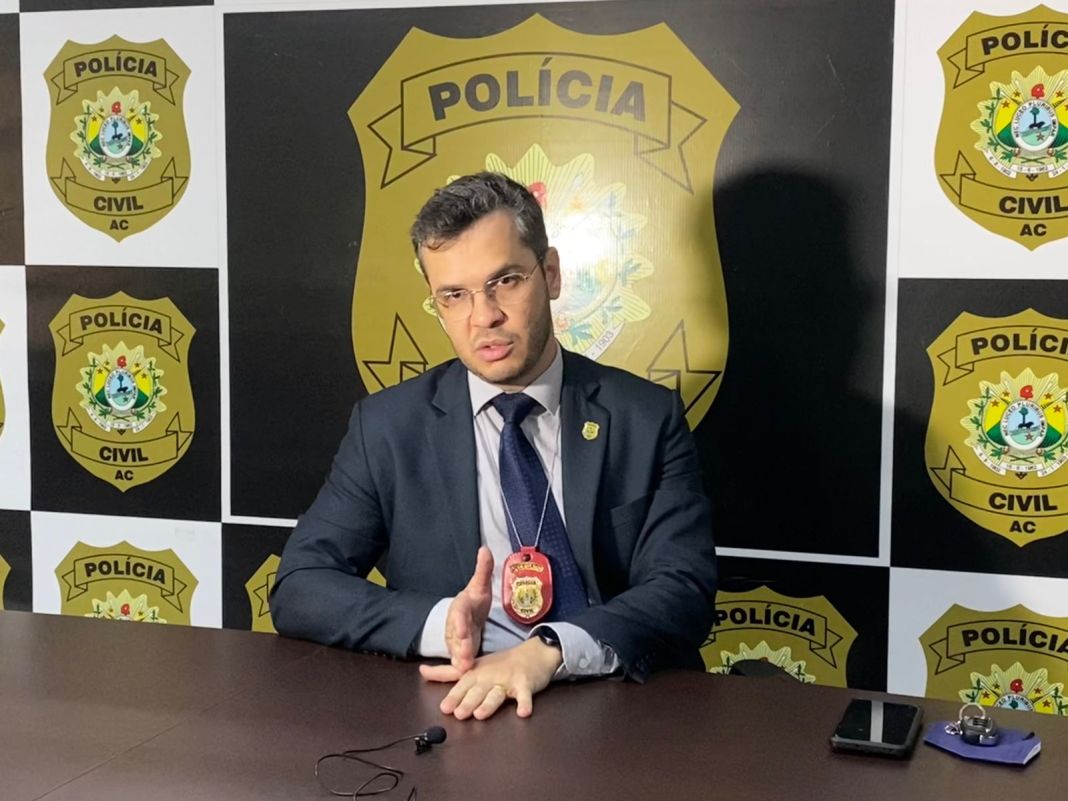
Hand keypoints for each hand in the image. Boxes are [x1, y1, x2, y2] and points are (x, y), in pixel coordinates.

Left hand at [419, 637, 562, 720]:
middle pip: (478, 690)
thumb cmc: (500, 664)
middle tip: (460, 714)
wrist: (532, 654)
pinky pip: (525, 695)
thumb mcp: (472, 666)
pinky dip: (524, 703)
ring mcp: (508, 680)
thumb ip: (446, 672)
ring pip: (497, 693)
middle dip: (468, 701)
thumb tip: (421, 671)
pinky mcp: (526, 684)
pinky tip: (523, 712)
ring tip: (481, 714)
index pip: (463, 684)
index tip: (444, 708)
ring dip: (489, 703)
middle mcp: (490, 676)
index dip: (454, 696)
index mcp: (477, 673)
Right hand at [443, 546, 492, 673]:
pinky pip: (457, 660)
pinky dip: (459, 667)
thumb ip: (483, 569)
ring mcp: (455, 639)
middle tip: (466, 654)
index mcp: (460, 606)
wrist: (467, 614)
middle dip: (460, 644)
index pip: (458, 613)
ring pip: (455, 650)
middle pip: (456, 635)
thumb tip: (484, 549)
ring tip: (464, 667)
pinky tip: (464, 674)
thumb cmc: (475, 600)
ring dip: (459, 659)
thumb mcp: (480, 585)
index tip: (463, 628)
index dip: (459, 621)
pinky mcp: (459, 651)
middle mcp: (454, 624)